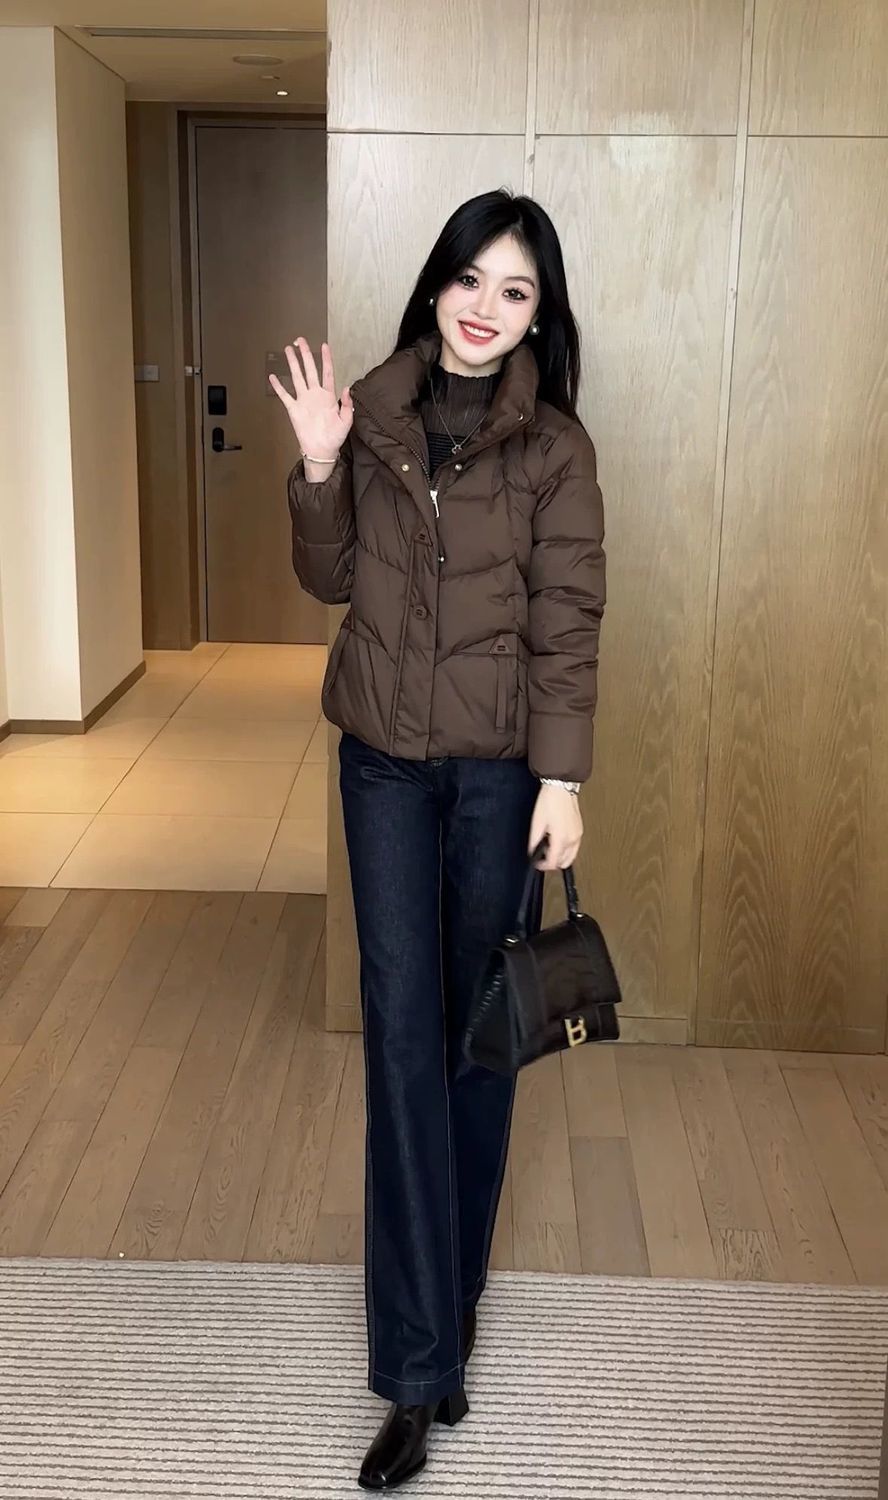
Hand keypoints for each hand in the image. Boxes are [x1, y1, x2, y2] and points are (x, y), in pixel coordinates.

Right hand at [269, 338, 353, 464]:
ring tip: (288, 350)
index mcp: (328, 396)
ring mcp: (303, 400)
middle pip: (309, 369)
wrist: (322, 451)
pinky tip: (273, 377)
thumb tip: (348, 388)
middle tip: (300, 341)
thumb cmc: (335, 437)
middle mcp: (315, 395)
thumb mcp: (346, 421)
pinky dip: (278, 387)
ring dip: (293, 364)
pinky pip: (284, 396)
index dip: (326, 359)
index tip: (324, 346)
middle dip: (305, 354)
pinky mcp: (294, 409)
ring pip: (297, 377)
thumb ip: (347, 404)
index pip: (327, 372)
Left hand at [528, 785, 582, 870]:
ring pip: (571, 856)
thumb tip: (532, 851)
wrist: (561, 788)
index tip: (536, 863)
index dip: (543, 866)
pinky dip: (565, 849)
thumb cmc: (550, 801)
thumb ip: (534, 841)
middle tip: (542, 855)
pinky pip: (574, 847)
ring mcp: (578, 835)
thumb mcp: (537, 823)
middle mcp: (573, 839)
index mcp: (561, 838)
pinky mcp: (579, 830)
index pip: (553, 862)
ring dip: (560, 856)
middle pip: (564, 863)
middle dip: (552, 862)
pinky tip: (556, 839)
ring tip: (549, 846)